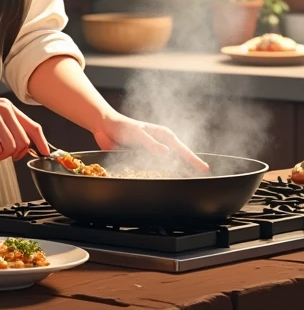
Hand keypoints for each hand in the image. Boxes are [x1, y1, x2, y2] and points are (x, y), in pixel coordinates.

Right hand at [0, 94, 49, 162]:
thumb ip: (6, 126)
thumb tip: (24, 146)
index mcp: (7, 107)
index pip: (33, 126)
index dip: (42, 143)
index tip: (45, 154)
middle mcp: (4, 109)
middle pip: (24, 141)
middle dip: (15, 154)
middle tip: (1, 155)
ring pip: (12, 147)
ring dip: (1, 156)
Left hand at [92, 111, 209, 171]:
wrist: (105, 127)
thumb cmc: (122, 126)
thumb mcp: (137, 134)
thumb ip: (151, 143)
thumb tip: (166, 151)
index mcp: (163, 135)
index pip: (182, 149)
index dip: (193, 159)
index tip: (204, 168)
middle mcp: (161, 144)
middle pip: (178, 159)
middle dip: (188, 168)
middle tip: (201, 178)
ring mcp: (153, 153)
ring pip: (168, 166)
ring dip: (174, 173)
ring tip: (186, 182)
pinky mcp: (144, 160)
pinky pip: (154, 170)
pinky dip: (160, 176)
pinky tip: (164, 182)